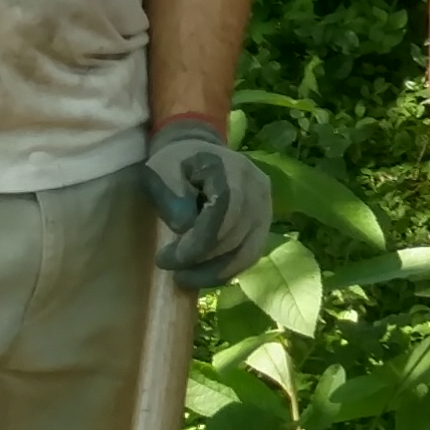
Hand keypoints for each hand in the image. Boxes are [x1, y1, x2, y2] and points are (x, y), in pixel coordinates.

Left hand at [139, 120, 276, 293]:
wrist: (199, 150)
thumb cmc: (176, 162)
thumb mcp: (163, 172)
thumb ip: (173, 199)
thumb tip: (187, 229)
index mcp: (233, 171)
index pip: (224, 213)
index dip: (198, 243)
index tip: (166, 259)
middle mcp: (258, 189)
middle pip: (237, 236)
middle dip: (203, 261)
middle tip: (172, 272)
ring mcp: (266, 206)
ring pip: (248, 251)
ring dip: (216, 272)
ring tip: (186, 279)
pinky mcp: (264, 222)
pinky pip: (251, 253)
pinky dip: (228, 269)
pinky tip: (205, 274)